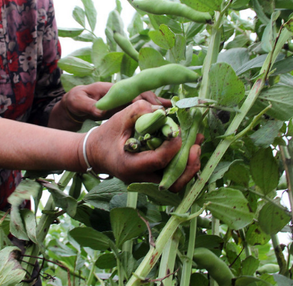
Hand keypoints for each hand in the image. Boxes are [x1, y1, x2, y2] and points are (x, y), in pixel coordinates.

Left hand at [63, 82, 171, 122]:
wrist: (73, 107)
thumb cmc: (75, 101)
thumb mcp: (77, 102)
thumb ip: (87, 104)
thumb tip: (99, 110)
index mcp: (113, 90)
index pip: (133, 93)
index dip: (145, 100)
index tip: (156, 109)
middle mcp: (123, 94)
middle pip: (145, 96)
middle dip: (159, 104)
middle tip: (173, 113)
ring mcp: (126, 102)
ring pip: (148, 103)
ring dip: (162, 108)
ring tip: (178, 115)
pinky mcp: (128, 110)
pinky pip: (145, 111)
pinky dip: (157, 114)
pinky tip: (169, 119)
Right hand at [83, 100, 201, 191]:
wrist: (95, 153)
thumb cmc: (106, 136)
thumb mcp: (119, 119)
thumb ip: (139, 111)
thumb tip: (163, 110)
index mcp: (129, 165)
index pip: (157, 161)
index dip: (172, 147)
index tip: (179, 131)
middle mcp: (139, 178)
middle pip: (171, 182)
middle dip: (188, 165)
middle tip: (196, 146)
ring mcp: (146, 181)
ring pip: (175, 183)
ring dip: (189, 167)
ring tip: (197, 146)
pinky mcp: (151, 178)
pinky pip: (172, 177)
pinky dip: (184, 166)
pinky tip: (190, 149)